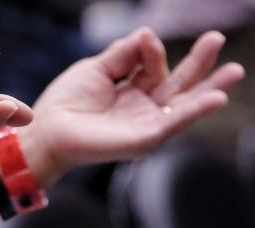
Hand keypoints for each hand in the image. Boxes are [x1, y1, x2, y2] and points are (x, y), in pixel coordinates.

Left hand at [22, 28, 244, 186]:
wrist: (47, 129)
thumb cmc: (66, 101)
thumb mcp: (97, 68)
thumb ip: (124, 53)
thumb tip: (149, 34)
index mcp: (131, 91)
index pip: (155, 66)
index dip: (153, 50)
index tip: (145, 40)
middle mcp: (142, 108)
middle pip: (178, 84)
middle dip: (199, 64)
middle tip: (216, 39)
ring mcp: (144, 124)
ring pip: (183, 105)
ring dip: (209, 89)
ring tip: (234, 72)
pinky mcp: (142, 139)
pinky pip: (173, 124)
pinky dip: (194, 111)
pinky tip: (214, 99)